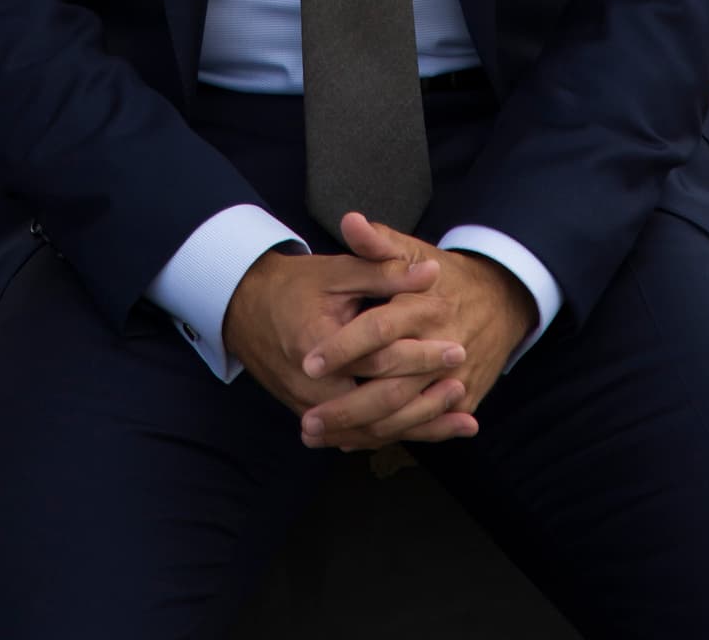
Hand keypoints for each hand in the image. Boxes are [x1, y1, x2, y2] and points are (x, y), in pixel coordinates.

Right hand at [223, 244, 472, 448]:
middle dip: (424, 396)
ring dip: (417, 426)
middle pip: (376, 405)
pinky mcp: (315, 417)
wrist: (245, 309)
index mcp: (315, 345)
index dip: (419, 354)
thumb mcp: (338, 271)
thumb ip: (384, 273)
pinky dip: (397, 434)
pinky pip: (360, 436)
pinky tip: (432, 431)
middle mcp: (310, 387)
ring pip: (371, 431)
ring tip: (459, 414)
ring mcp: (310, 408)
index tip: (456, 345)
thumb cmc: (294, 286)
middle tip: (463, 378)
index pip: (377, 359)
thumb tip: (431, 273)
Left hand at [297, 214, 537, 451]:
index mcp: (425, 307)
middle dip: (345, 407)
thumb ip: (377, 243)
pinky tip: (351, 441)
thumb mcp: (413, 250)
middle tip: (305, 419)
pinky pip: (421, 426)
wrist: (502, 300)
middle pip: (390, 386)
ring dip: (359, 431)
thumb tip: (349, 222)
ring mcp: (457, 378)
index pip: (380, 330)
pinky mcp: (462, 399)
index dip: (343, 347)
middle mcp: (443, 346)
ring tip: (317, 436)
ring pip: (403, 415)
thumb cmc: (445, 276)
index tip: (308, 363)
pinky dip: (385, 436)